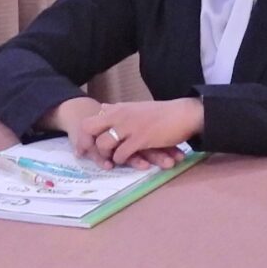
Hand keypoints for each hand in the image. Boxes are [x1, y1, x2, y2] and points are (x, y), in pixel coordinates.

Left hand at [74, 97, 204, 168]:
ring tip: (111, 161)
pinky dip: (121, 160)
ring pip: (104, 143)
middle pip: (89, 129)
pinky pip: (121, 154)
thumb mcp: (136, 107)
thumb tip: (103, 108)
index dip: (83, 136)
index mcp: (119, 108)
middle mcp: (120, 115)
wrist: (184, 114)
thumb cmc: (162, 113)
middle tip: (93, 157)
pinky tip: (126, 161)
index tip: (82, 149)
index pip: (90, 120)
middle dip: (88, 144)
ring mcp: (129, 127)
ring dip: (106, 155)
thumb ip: (118, 109)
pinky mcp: (140, 139)